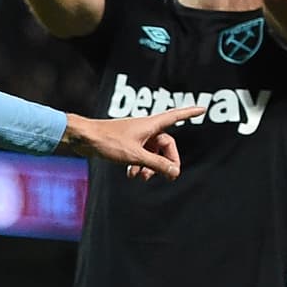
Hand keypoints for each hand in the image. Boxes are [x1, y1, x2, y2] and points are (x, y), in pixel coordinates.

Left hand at [61, 105, 204, 179]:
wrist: (84, 138)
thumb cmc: (108, 141)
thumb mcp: (135, 156)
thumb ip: (156, 164)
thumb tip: (174, 171)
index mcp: (150, 125)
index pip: (176, 116)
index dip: (190, 113)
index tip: (203, 109)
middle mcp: (145, 129)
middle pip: (165, 144)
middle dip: (166, 161)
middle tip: (169, 177)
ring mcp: (136, 136)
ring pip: (152, 152)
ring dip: (150, 166)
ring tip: (142, 178)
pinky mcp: (126, 143)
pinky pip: (140, 154)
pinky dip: (139, 165)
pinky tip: (131, 174)